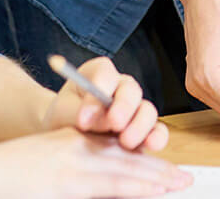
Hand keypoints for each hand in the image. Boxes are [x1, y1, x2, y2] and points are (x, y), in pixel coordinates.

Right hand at [0, 127, 192, 198]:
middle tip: (184, 178)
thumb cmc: (15, 170)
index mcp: (81, 141)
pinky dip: (134, 187)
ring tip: (177, 185)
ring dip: (154, 179)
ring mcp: (78, 164)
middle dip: (159, 170)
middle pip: (129, 159)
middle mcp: (84, 148)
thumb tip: (104, 181)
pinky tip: (152, 190)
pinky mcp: (71, 181)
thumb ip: (79, 164)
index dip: (147, 159)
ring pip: (126, 171)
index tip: (168, 170)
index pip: (121, 150)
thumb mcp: (53, 159)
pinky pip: (110, 184)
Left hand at [44, 56, 167, 151]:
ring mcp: (134, 109)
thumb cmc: (63, 118)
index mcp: (99, 74)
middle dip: (124, 107)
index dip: (98, 91)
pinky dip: (157, 137)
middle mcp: (121, 87)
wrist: (64, 137)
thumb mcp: (61, 112)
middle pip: (130, 90)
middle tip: (114, 123)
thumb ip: (77, 113)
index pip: (104, 74)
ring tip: (126, 141)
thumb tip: (99, 120)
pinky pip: (157, 130)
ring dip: (140, 125)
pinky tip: (151, 145)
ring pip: (147, 110)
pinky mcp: (143, 130)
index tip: (84, 116)